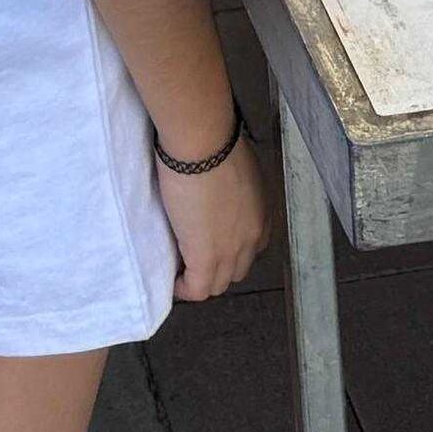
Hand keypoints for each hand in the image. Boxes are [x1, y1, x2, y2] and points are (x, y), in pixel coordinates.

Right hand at [154, 124, 271, 301]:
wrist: (203, 143)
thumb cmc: (215, 141)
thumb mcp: (236, 167)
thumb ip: (234, 185)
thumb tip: (217, 183)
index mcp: (261, 215)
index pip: (250, 248)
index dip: (230, 249)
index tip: (210, 240)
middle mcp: (252, 238)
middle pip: (236, 269)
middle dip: (217, 267)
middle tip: (192, 253)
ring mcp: (231, 251)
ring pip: (218, 284)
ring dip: (199, 279)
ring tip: (179, 267)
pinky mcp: (206, 257)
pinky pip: (197, 289)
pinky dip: (184, 288)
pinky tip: (172, 279)